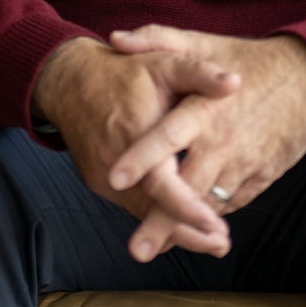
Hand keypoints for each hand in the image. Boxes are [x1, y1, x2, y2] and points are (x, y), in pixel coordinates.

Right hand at [32, 36, 240, 258]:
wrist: (70, 81)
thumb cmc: (123, 71)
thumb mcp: (163, 62)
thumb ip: (199, 73)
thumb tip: (235, 83)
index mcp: (136, 131)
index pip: (161, 182)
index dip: (187, 207)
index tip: (215, 225)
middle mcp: (115, 160)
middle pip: (153, 210)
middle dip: (188, 232)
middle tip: (220, 244)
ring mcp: (104, 175)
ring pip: (141, 213)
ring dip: (173, 231)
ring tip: (208, 240)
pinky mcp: (98, 183)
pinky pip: (131, 205)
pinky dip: (154, 217)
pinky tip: (179, 225)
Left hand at [104, 26, 305, 256]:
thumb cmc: (247, 59)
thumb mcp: (204, 42)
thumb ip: (157, 40)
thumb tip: (114, 39)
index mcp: (206, 108)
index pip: (168, 137)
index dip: (142, 158)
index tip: (113, 178)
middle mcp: (225, 140)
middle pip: (189, 188)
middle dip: (162, 220)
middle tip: (136, 250)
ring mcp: (246, 162)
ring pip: (211, 204)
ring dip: (185, 229)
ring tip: (155, 249)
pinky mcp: (263, 176)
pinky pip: (232, 204)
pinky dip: (211, 217)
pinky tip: (189, 230)